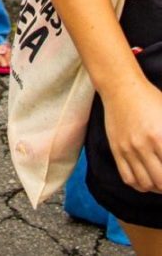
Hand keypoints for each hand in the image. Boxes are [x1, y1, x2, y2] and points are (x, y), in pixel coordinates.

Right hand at [103, 77, 161, 192]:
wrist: (121, 87)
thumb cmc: (149, 98)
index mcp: (160, 136)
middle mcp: (143, 145)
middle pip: (161, 181)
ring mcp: (128, 149)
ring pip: (145, 183)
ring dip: (157, 187)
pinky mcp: (117, 149)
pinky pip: (128, 178)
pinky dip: (140, 185)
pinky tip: (147, 180)